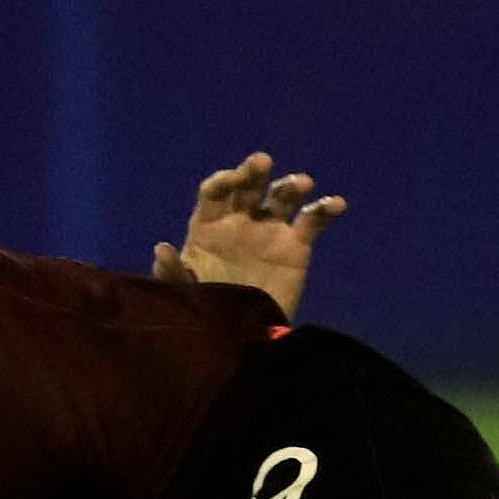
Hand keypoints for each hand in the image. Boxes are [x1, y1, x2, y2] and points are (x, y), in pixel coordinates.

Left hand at [153, 152, 344, 323]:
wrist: (243, 336)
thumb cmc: (207, 310)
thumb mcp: (183, 293)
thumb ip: (172, 271)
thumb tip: (162, 248)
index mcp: (209, 224)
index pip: (214, 192)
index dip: (222, 181)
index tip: (231, 180)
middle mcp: (240, 220)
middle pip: (248, 186)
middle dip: (253, 171)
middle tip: (262, 162)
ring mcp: (270, 229)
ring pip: (282, 197)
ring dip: (291, 185)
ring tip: (302, 183)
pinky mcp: (296, 245)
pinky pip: (313, 220)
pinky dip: (325, 209)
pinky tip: (336, 203)